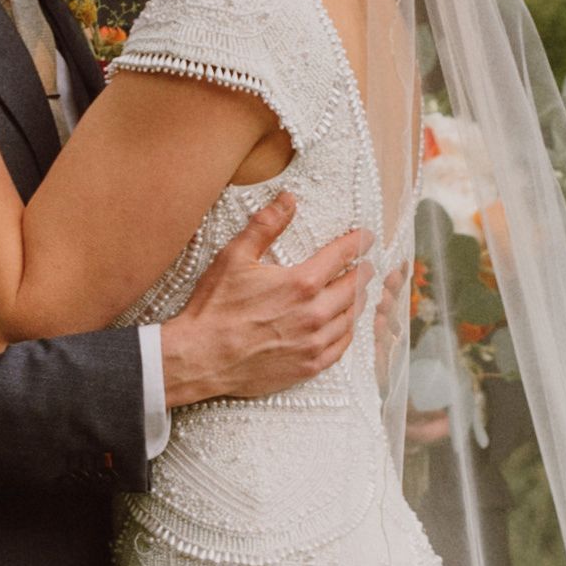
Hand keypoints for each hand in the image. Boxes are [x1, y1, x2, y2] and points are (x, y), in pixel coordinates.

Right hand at [157, 198, 371, 409]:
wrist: (200, 358)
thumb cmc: (214, 307)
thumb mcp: (235, 257)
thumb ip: (265, 225)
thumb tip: (288, 199)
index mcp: (301, 282)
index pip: (342, 255)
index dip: (358, 243)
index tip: (366, 237)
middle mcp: (315, 313)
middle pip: (354, 287)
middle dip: (363, 272)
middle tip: (366, 266)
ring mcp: (314, 343)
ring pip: (351, 318)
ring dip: (358, 302)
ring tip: (358, 293)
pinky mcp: (309, 366)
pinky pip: (341, 347)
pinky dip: (347, 332)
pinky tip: (344, 326)